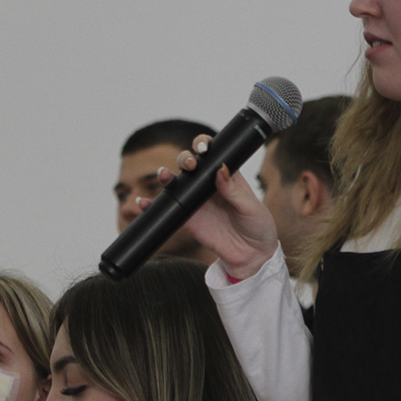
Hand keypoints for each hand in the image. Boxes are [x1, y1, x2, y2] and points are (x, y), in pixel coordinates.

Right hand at [149, 135, 277, 278]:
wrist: (251, 255)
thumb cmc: (257, 226)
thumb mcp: (250, 207)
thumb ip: (234, 190)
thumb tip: (220, 169)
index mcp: (227, 175)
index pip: (212, 153)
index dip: (203, 145)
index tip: (202, 149)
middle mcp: (208, 185)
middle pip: (189, 164)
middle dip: (184, 159)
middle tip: (189, 165)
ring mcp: (196, 201)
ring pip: (176, 183)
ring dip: (166, 176)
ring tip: (163, 175)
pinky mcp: (187, 219)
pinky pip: (166, 209)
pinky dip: (151, 205)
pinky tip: (143, 202)